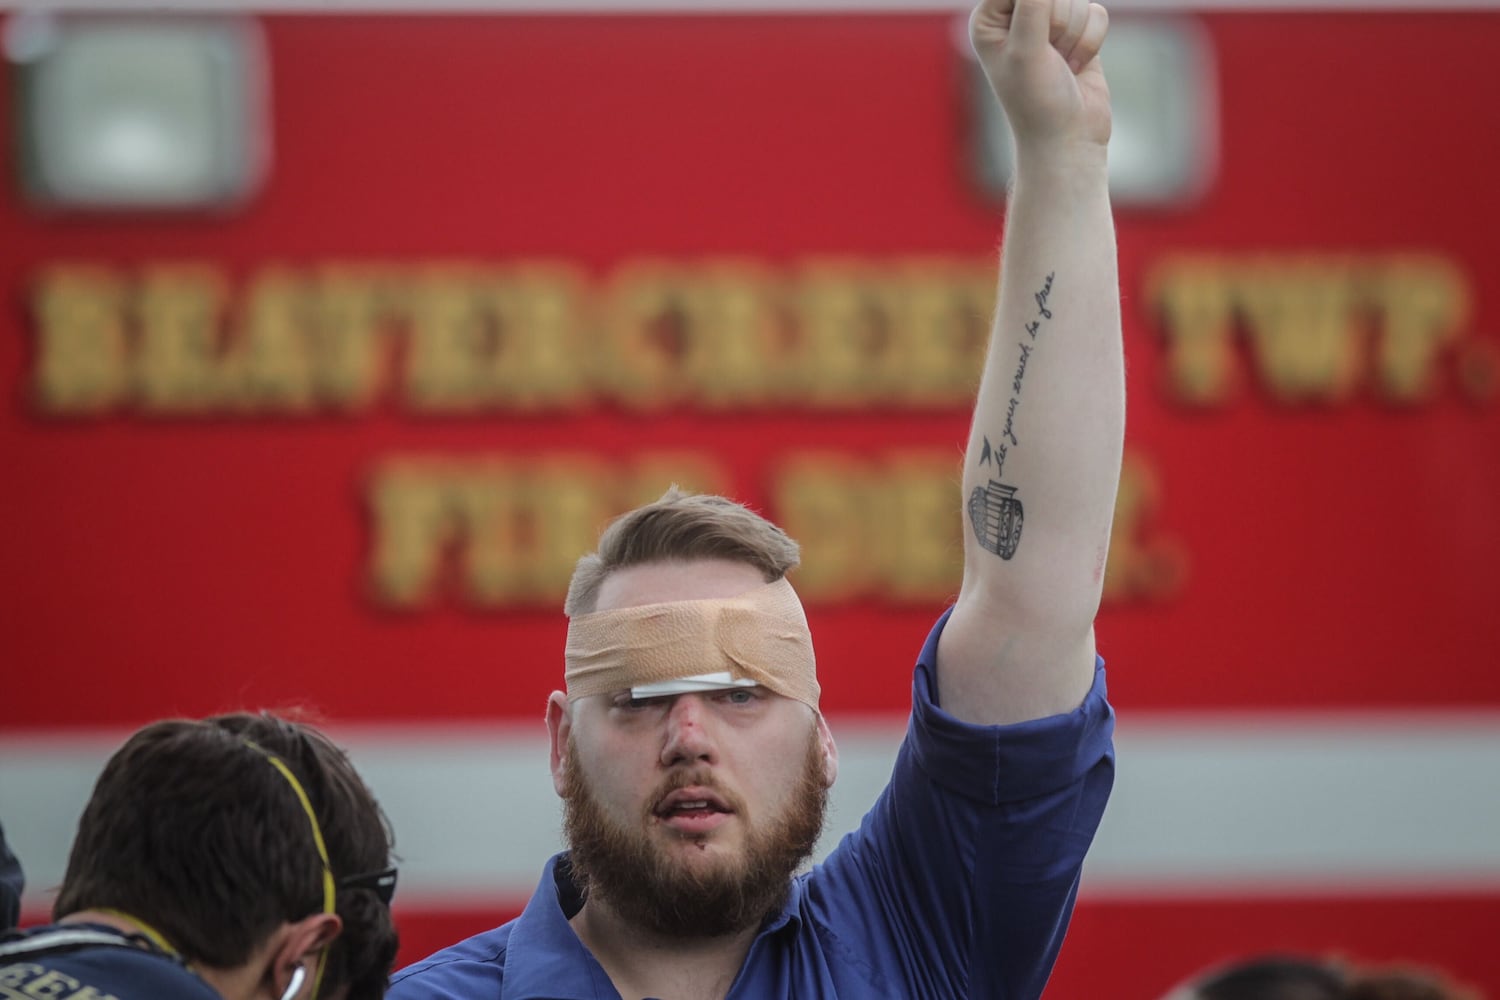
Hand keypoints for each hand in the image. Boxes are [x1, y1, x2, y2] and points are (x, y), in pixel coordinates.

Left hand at [970, 0, 1110, 160]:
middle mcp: (1014, 17)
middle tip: (1047, 59)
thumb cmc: (1037, 102)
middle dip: (1058, 25)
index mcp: (988, 20)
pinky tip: (1075, 67)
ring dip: (1074, 38)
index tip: (1034, 41)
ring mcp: (1047, 24)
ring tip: (1059, 66)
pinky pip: (1095, 13)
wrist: (1068, 139)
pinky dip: (1090, 43)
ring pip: (1076, 0)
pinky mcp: (1076, 32)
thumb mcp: (1027, 50)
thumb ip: (1033, 4)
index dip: (1037, 8)